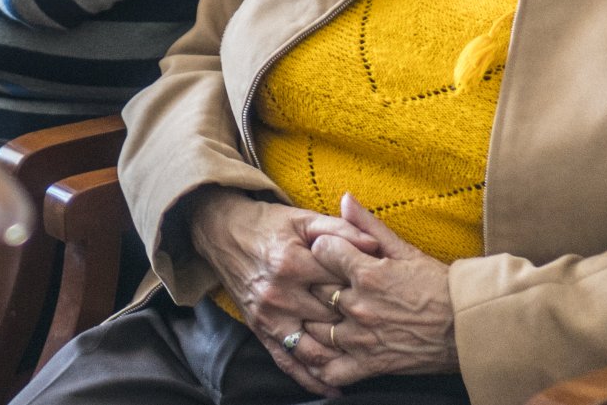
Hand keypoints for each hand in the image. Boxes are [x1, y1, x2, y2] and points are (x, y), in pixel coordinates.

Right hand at [185, 188, 379, 394]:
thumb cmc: (267, 224)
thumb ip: (340, 230)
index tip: (385, 292)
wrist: (221, 233)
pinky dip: (311, 379)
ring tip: (367, 360)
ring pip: (313, 348)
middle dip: (358, 322)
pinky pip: (287, 362)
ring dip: (340, 357)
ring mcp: (269, 317)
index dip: (367, 287)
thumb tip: (374, 244)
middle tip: (382, 325)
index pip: (342, 283)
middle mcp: (281, 294)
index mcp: (294, 263)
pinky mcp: (260, 330)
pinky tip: (332, 387)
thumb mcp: (303, 218)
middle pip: (332, 318)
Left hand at [288, 194, 457, 387]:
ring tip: (322, 314)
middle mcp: (359, 305)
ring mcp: (362, 337)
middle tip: (324, 283)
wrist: (468, 328)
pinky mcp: (370, 364)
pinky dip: (321, 364)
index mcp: (367, 273)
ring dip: (315, 320)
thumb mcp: (405, 250)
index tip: (328, 252)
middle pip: (314, 288)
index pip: (320, 251)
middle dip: (316, 283)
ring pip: (315, 328)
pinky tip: (324, 352)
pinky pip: (330, 370)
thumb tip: (344, 198)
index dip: (322, 249)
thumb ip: (369, 226)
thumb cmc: (439, 286)